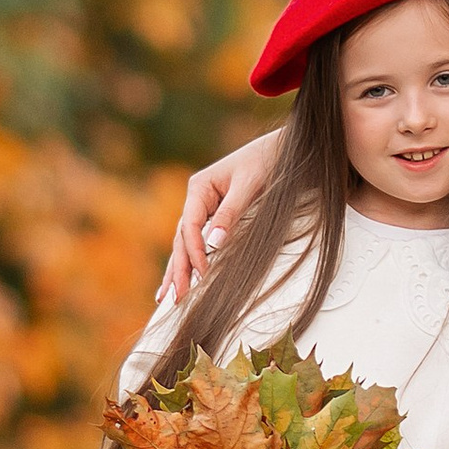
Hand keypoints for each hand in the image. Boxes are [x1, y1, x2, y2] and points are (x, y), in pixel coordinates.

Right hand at [168, 130, 283, 294]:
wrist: (281, 150)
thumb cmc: (266, 162)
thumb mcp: (249, 185)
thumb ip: (231, 213)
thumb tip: (214, 244)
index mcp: (198, 187)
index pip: (190, 226)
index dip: (194, 252)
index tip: (202, 275)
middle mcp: (197, 199)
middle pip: (181, 239)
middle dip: (178, 269)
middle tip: (174, 298)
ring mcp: (203, 209)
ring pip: (185, 244)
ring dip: (178, 270)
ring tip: (167, 297)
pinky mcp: (215, 218)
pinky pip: (199, 243)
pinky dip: (190, 261)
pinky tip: (182, 279)